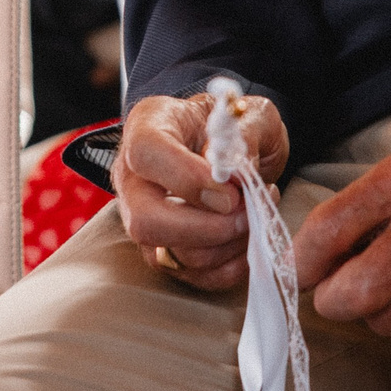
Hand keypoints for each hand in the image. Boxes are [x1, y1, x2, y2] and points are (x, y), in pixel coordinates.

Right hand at [114, 89, 289, 292]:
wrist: (229, 146)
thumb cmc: (235, 125)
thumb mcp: (250, 114)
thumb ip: (244, 137)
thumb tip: (233, 179)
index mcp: (148, 127)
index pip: (146, 154)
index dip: (190, 179)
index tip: (234, 191)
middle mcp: (133, 177)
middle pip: (145, 221)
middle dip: (208, 228)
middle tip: (248, 214)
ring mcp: (142, 218)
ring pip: (171, 254)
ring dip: (226, 245)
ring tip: (256, 216)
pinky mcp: (163, 249)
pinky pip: (192, 275)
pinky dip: (229, 267)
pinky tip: (248, 238)